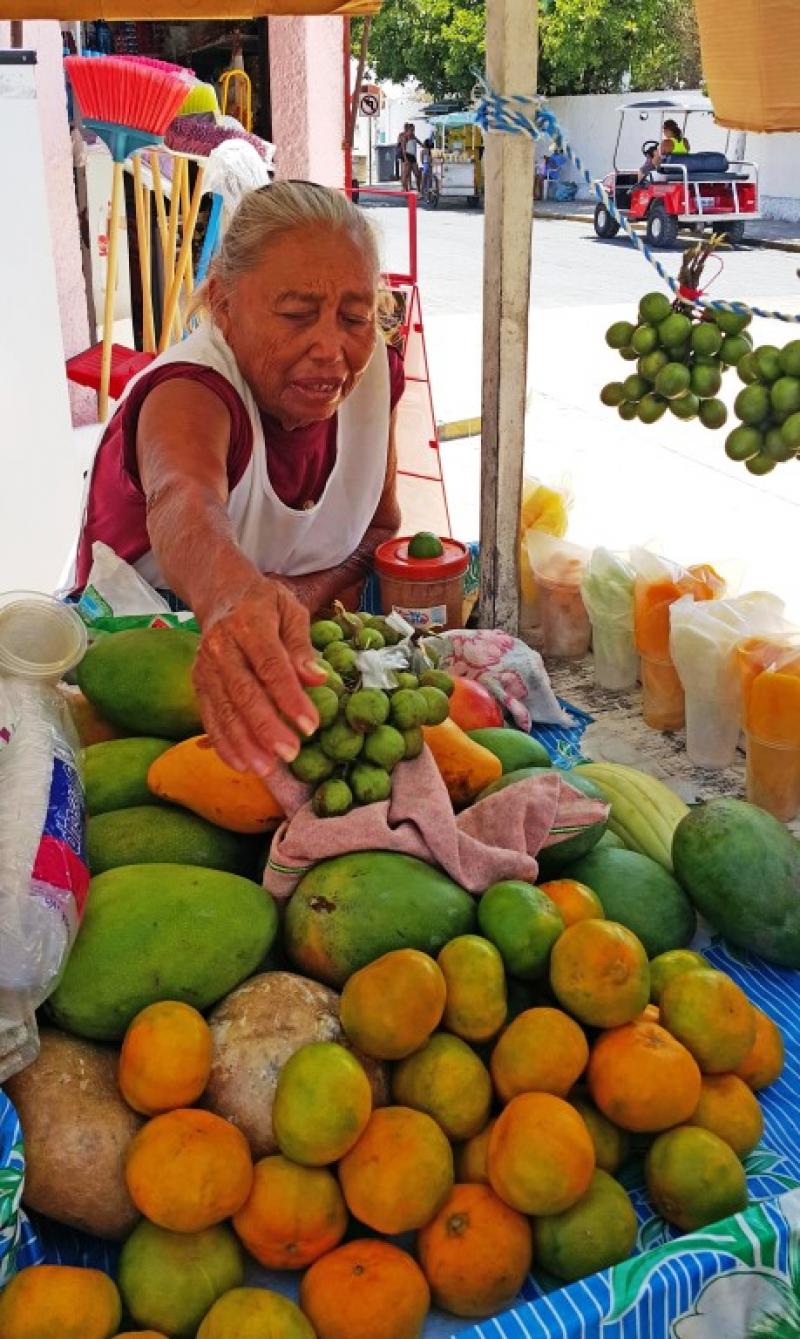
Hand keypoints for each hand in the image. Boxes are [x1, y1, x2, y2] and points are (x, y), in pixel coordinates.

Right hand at [193, 579, 326, 777]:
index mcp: (249, 623)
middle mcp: (221, 646)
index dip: (290, 697)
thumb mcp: (290, 610)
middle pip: (243, 692)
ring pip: (223, 709)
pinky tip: (241, 764)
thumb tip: (319, 677)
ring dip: (243, 742)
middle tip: (290, 754)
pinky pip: (209, 716)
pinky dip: (223, 743)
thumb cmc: (264, 604)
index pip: (270, 665)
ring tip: (266, 768)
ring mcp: (205, 666)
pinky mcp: (198, 683)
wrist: (220, 594)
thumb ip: (302, 645)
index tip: (310, 726)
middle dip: (266, 727)